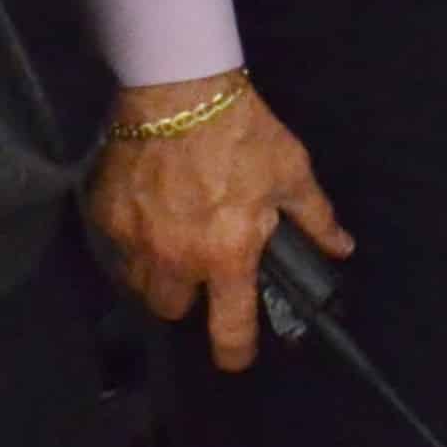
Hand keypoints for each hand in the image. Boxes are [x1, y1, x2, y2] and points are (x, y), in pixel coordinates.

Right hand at [86, 73, 349, 372]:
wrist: (180, 89)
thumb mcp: (290, 173)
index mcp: (227, 256)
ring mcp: (134, 238)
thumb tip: (340, 248)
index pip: (229, 329)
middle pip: (170, 309)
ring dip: (155, 274)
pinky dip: (130, 236)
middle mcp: (176, 259)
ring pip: (137, 281)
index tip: (237, 357)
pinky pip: (116, 242)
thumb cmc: (242, 132)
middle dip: (185, 300)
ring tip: (170, 245)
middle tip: (199, 272)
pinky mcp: (106, 212)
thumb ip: (314, 218)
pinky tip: (146, 211)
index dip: (235, 353)